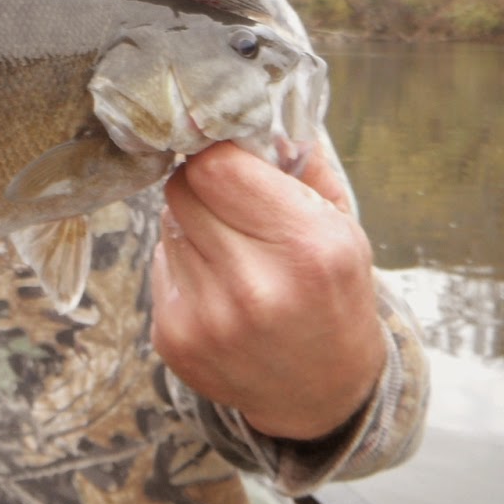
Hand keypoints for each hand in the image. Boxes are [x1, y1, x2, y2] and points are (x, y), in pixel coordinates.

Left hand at [150, 141, 384, 440]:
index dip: (219, 153)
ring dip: (194, 226)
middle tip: (231, 202)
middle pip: (182, 189)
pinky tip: (218, 287)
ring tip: (233, 252)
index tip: (229, 155)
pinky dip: (184, 264)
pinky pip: (160, 264)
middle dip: (203, 185)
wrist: (322, 394)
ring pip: (168, 225)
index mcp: (306, 248)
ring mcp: (207, 318)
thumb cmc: (333, 297)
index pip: (217, 165)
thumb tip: (257, 109)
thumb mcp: (344, 227)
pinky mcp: (174, 339)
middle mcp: (253, 287)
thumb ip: (303, 162)